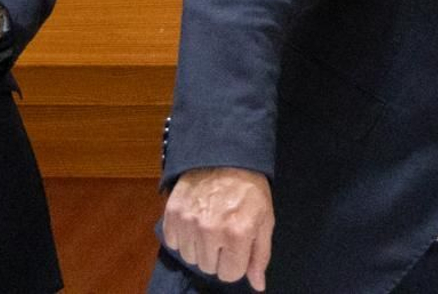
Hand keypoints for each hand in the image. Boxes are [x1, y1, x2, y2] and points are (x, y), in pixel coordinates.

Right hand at [162, 166, 274, 289]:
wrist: (225, 156)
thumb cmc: (250, 190)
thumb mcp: (265, 220)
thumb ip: (260, 255)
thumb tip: (258, 286)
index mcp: (238, 233)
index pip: (230, 274)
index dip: (235, 262)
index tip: (237, 246)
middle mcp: (211, 230)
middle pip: (209, 268)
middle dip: (218, 255)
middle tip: (224, 231)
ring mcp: (189, 222)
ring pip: (190, 258)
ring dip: (200, 246)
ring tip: (210, 224)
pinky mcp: (172, 214)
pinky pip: (174, 243)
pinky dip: (184, 236)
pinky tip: (195, 219)